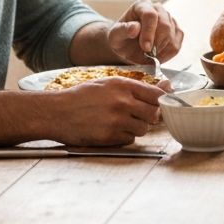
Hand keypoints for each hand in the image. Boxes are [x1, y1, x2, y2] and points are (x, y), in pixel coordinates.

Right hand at [51, 76, 165, 146]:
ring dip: (136, 127)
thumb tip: (167, 86)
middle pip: (154, 114)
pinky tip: (112, 130)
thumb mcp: (108, 83)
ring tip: (120, 122)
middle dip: (149, 116)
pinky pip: (129, 139)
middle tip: (137, 115)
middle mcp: (122, 102)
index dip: (161, 101)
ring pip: (143, 128)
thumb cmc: (82, 96)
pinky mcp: (109, 137)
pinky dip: (124, 137)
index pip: (157, 95)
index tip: (158, 104)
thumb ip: (137, 87)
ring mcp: (116, 121)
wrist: (56, 112)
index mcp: (123, 86)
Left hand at [107, 0, 183, 64]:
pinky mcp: (176, 31)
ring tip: (148, 55)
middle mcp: (158, 9)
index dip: (149, 32)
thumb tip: (135, 28)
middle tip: (146, 54)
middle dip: (156, 43)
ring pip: (172, 36)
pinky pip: (176, 44)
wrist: (128, 46)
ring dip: (160, 50)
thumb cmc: (121, 38)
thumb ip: (123, 30)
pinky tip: (156, 55)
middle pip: (165, 25)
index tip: (145, 48)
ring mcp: (169, 19)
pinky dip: (167, 54)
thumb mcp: (115, 36)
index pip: (150, 15)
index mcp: (142, 5)